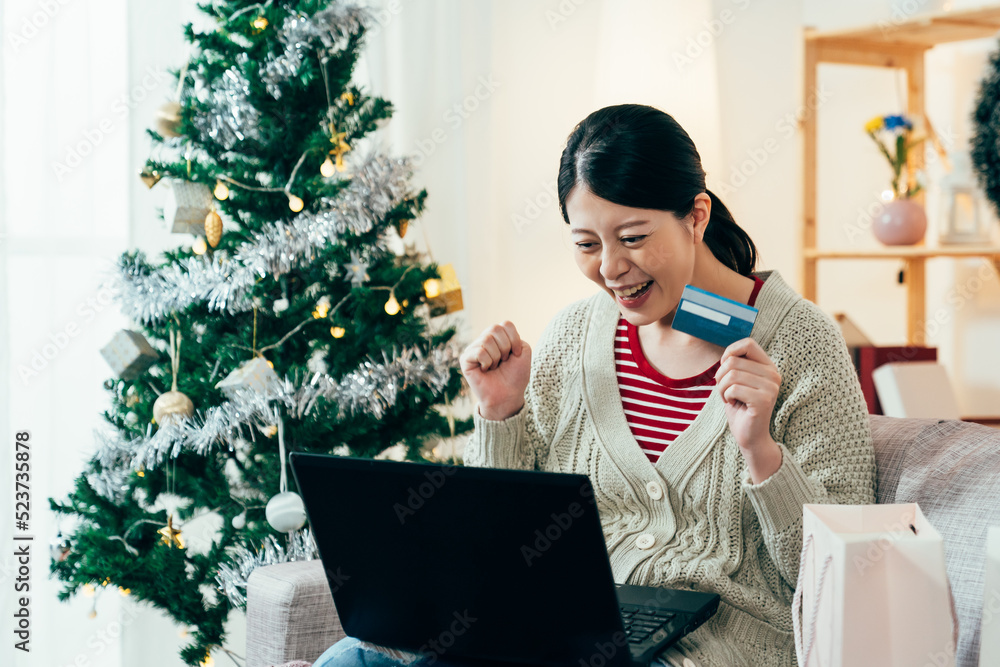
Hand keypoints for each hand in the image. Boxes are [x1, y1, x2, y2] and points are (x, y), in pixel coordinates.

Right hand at [460, 321, 531, 420]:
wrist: (508, 395)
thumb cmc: (515, 376)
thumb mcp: (523, 352)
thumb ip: (515, 337)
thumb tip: (493, 336)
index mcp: (498, 337)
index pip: (505, 324)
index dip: (514, 339)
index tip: (517, 354)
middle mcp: (484, 340)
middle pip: (495, 329)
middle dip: (505, 347)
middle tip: (504, 361)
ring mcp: (473, 349)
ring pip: (487, 340)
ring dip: (496, 357)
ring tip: (494, 367)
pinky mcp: (465, 359)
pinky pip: (479, 351)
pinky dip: (487, 362)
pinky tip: (485, 370)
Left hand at [715, 338, 782, 482]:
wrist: (750, 436)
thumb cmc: (741, 407)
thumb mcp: (738, 381)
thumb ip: (736, 364)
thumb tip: (726, 354)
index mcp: (769, 367)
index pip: (748, 343)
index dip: (730, 352)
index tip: (725, 368)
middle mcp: (774, 375)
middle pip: (733, 361)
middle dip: (720, 376)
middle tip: (726, 391)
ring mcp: (771, 387)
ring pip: (731, 375)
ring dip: (722, 388)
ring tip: (730, 398)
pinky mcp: (764, 400)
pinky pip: (733, 388)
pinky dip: (726, 397)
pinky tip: (733, 405)